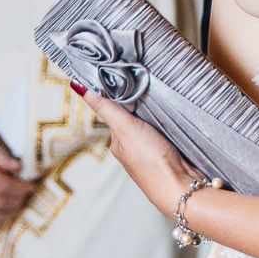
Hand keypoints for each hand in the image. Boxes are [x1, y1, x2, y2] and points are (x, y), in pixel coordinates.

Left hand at [78, 86, 201, 219]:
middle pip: (134, 115)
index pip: (115, 110)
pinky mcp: (171, 149)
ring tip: (162, 90)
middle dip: (139, 99)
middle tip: (145, 76)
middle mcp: (134, 145)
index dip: (118, 93)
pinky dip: (169, 118)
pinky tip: (174, 111)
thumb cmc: (151, 161)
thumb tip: (78, 86)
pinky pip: (167, 128)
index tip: (122, 72)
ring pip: (151, 121)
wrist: (180, 185)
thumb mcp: (125, 128)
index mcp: (119, 141)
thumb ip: (106, 107)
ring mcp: (153, 148)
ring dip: (156, 108)